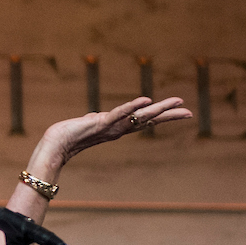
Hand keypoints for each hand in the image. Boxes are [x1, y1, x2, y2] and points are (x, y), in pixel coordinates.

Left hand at [34, 95, 193, 168]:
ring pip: (140, 116)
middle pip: (149, 120)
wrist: (56, 144)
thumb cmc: (69, 136)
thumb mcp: (87, 125)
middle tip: (189, 111)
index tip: (181, 113)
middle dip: (169, 115)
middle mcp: (119, 129)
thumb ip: (95, 121)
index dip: (162, 117)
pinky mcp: (101, 122)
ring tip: (176, 102)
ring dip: (159, 109)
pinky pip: (120, 113)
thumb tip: (94, 118)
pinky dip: (132, 107)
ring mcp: (112, 126)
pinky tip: (145, 100)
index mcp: (118, 129)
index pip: (145, 122)